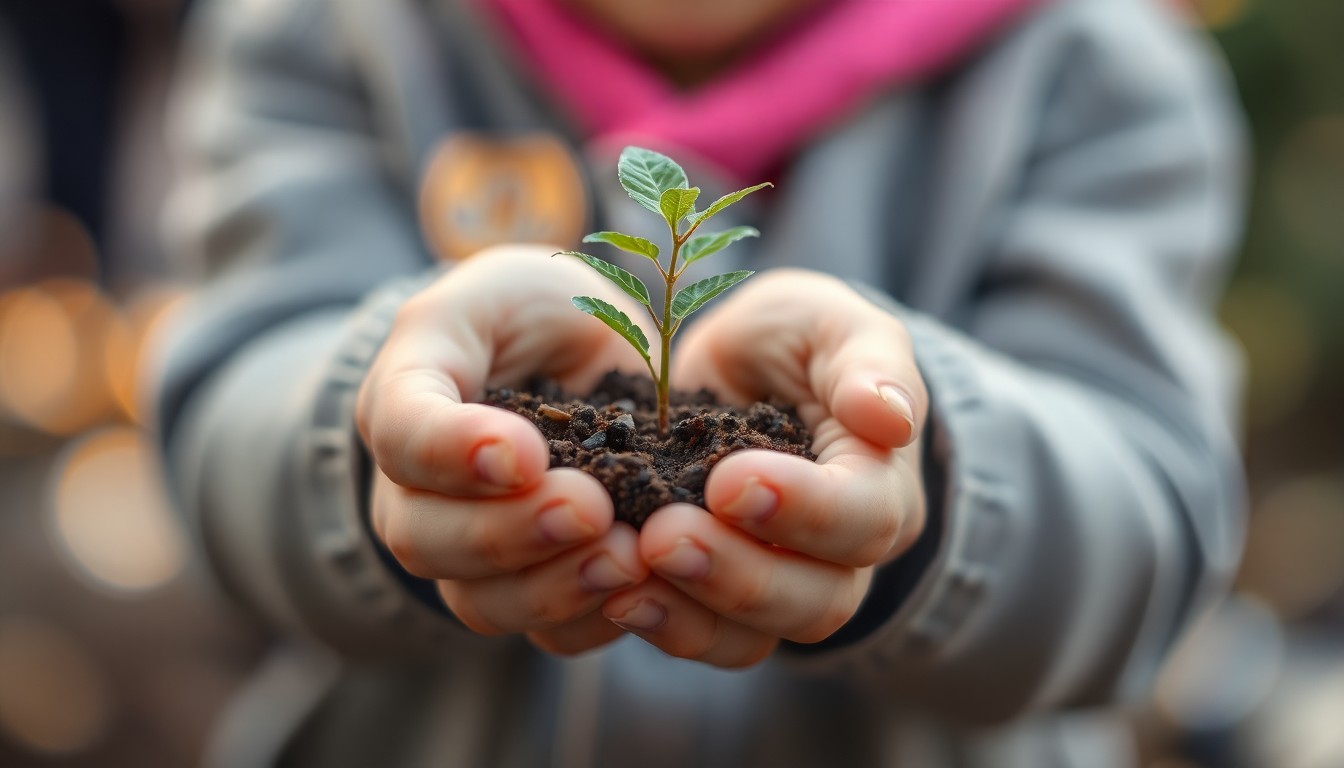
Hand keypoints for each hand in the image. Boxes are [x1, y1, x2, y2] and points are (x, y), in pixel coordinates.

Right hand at [356, 246, 651, 654]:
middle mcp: (416, 489)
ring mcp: (466, 551)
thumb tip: (516, 451)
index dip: (452, 451)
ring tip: (626, 558)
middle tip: (590, 508)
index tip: (523, 454)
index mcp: (405, 399)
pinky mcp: (528, 590)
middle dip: (508, 532)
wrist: (568, 360)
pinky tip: (642, 588)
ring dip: (553, 588)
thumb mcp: (507, 289)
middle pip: (426, 537)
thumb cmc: (533, 313)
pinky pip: (544, 633)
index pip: (399, 433)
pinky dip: (590, 619)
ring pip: (479, 601)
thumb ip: (489, 333)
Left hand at [601, 269, 927, 666]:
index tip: (729, 481)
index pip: (866, 519)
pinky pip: (701, 640)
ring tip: (628, 569)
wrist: (741, 371)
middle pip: (816, 601)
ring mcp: (779, 589)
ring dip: (690, 612)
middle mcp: (841, 557)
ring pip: (754, 637)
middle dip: (738, 575)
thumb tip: (890, 417)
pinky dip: (657, 623)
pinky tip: (612, 594)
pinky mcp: (717, 603)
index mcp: (881, 485)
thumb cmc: (798, 341)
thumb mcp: (834, 325)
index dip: (805, 510)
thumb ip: (869, 363)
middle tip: (664, 536)